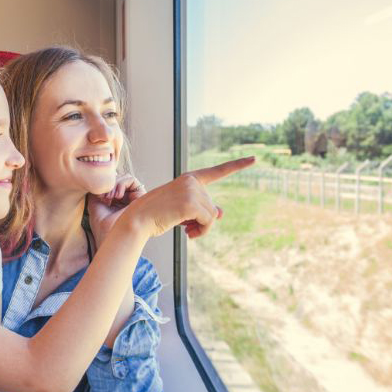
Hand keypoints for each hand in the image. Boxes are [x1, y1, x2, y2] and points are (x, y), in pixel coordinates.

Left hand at [86, 173, 145, 242]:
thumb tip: (100, 177)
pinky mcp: (141, 196)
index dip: (104, 185)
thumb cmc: (102, 227)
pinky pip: (132, 179)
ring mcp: (134, 198)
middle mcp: (126, 199)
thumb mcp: (95, 203)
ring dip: (114, 184)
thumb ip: (97, 190)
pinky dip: (121, 183)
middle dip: (108, 184)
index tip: (97, 195)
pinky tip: (116, 195)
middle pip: (118, 178)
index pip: (112, 183)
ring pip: (124, 177)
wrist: (110, 238)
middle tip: (103, 196)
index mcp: (116, 201)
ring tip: (109, 197)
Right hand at [116, 156, 252, 239]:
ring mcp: (192, 191)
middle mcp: (191, 181)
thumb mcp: (182, 210)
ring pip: (212, 215)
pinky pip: (208, 222)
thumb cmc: (156, 216)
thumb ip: (202, 209)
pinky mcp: (191, 203)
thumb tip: (221, 213)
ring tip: (186, 231)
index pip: (217, 172)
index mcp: (188, 179)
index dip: (237, 165)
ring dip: (202, 228)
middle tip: (187, 228)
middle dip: (202, 220)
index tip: (254, 159)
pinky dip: (202, 231)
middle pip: (212, 205)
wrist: (137, 221)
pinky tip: (188, 233)